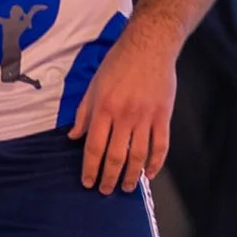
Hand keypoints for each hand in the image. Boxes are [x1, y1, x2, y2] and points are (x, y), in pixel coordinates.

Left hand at [71, 18, 176, 191]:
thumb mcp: (93, 84)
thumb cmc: (118, 63)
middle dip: (109, 178)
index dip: (90, 168)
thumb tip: (73, 137)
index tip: (88, 182)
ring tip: (126, 187)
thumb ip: (84, 113)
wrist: (149, 46)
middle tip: (105, 190)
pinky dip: (156, 163)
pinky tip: (149, 174)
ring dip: (131, 175)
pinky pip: (160, 145)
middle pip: (116, 156)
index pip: (94, 147)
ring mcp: (146, 117)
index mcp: (104, 109)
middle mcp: (124, 116)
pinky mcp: (163, 116)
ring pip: (138, 155)